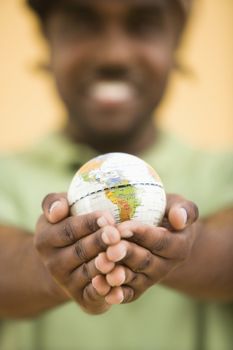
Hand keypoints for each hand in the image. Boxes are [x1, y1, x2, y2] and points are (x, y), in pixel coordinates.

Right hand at [34, 193, 119, 313]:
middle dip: (99, 242)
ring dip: (105, 266)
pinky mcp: (83, 298)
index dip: (88, 224)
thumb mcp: (60, 210)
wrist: (69, 260)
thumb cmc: (69, 224)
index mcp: (46, 239)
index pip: (68, 230)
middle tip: (116, 234)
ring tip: (119, 255)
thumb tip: (57, 211)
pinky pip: (94, 296)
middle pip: (80, 251)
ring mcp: (67, 283)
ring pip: (88, 273)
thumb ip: (54, 203)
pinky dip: (106, 292)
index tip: (107, 217)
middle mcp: (53, 264)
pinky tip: (119, 284)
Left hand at [94, 194, 198, 303]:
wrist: (158, 234)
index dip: (141, 234)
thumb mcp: (178, 206)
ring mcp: (150, 279)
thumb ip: (184, 210)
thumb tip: (180, 218)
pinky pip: (125, 293)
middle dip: (126, 254)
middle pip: (144, 261)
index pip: (160, 241)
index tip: (122, 227)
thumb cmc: (165, 213)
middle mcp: (166, 266)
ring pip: (133, 278)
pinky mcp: (136, 288)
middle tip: (109, 248)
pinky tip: (97, 285)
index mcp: (179, 247)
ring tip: (100, 265)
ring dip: (116, 273)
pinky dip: (112, 292)